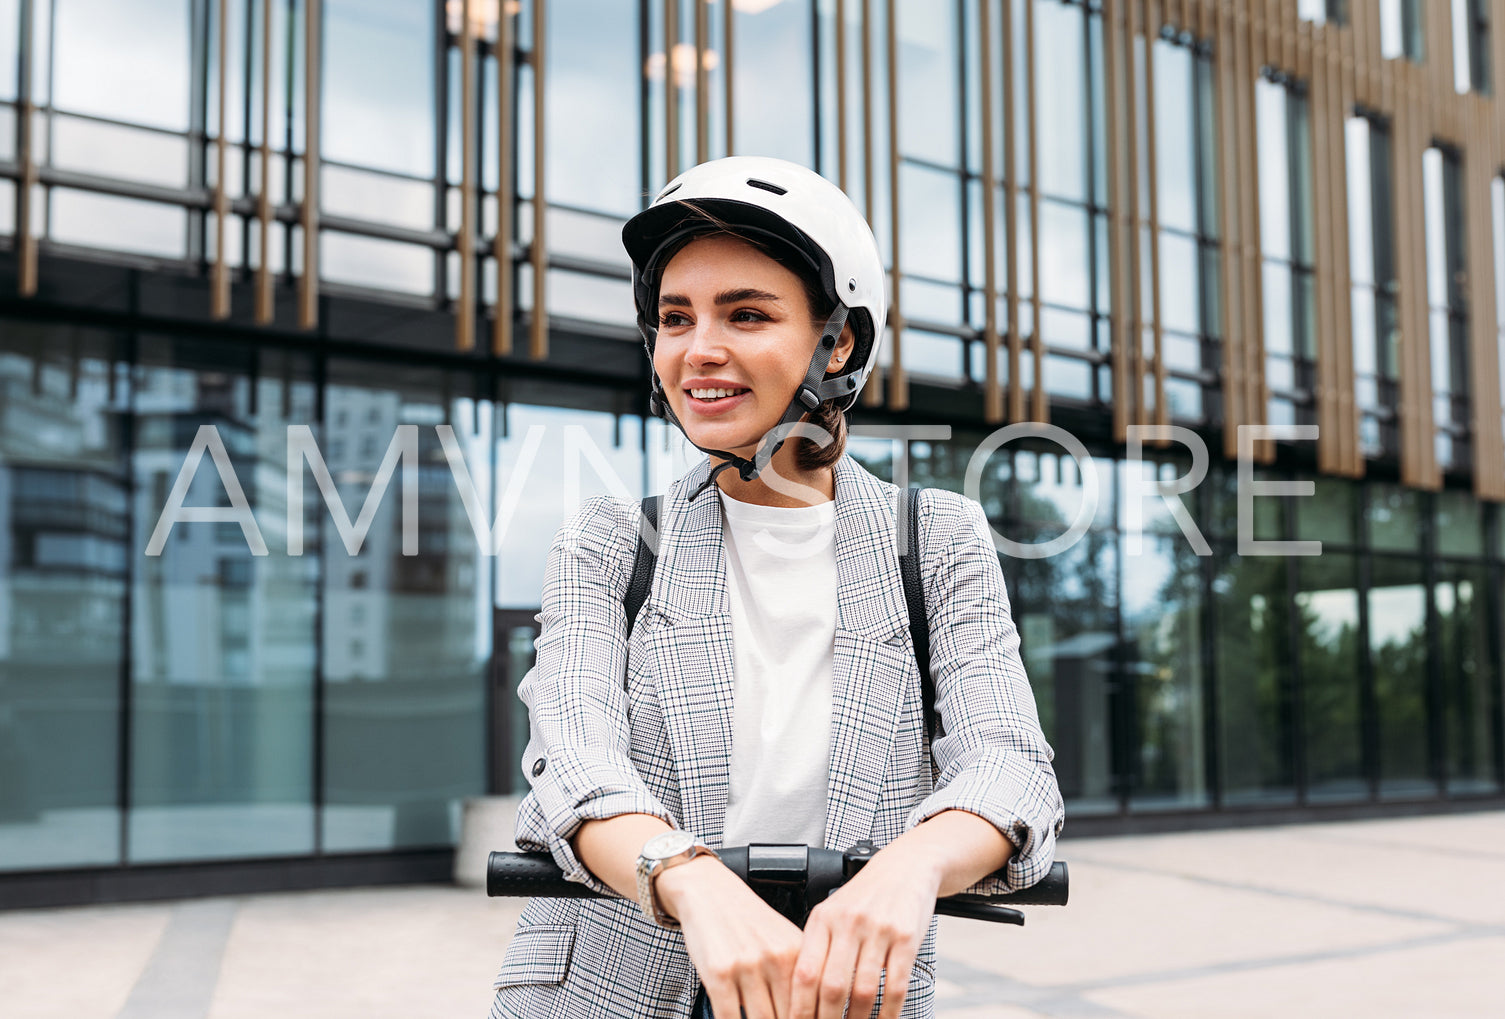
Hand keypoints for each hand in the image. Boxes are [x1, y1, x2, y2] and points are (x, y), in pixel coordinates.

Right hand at [658, 856, 804, 1018]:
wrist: (709, 892)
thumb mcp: (781, 940)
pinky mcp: (719, 973)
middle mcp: (775, 958)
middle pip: (788, 1017)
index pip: (811, 1004)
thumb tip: (810, 1011)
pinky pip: (728, 1017)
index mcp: (796, 952)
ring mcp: (747, 965)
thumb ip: (797, 974)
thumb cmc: (746, 920)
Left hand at [789, 844, 938, 1018]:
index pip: (804, 973)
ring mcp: (878, 929)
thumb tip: (799, 996)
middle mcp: (848, 923)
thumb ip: (817, 947)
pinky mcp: (906, 937)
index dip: (798, 1007)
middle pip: (832, 987)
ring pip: (863, 991)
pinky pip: (895, 986)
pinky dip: (888, 1012)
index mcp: (823, 919)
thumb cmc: (864, 897)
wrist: (906, 867)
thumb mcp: (832, 912)